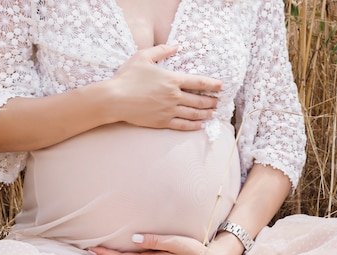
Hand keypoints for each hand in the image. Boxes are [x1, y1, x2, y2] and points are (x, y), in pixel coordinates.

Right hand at [107, 44, 221, 130]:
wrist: (114, 99)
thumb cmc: (127, 77)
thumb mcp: (143, 57)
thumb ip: (161, 50)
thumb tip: (175, 46)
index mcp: (171, 79)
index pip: (198, 82)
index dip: (212, 84)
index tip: (221, 86)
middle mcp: (173, 96)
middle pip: (198, 100)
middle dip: (211, 101)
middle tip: (218, 102)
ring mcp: (168, 110)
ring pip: (193, 114)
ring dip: (205, 114)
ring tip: (212, 113)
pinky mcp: (162, 122)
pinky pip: (182, 125)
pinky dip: (193, 126)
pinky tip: (200, 125)